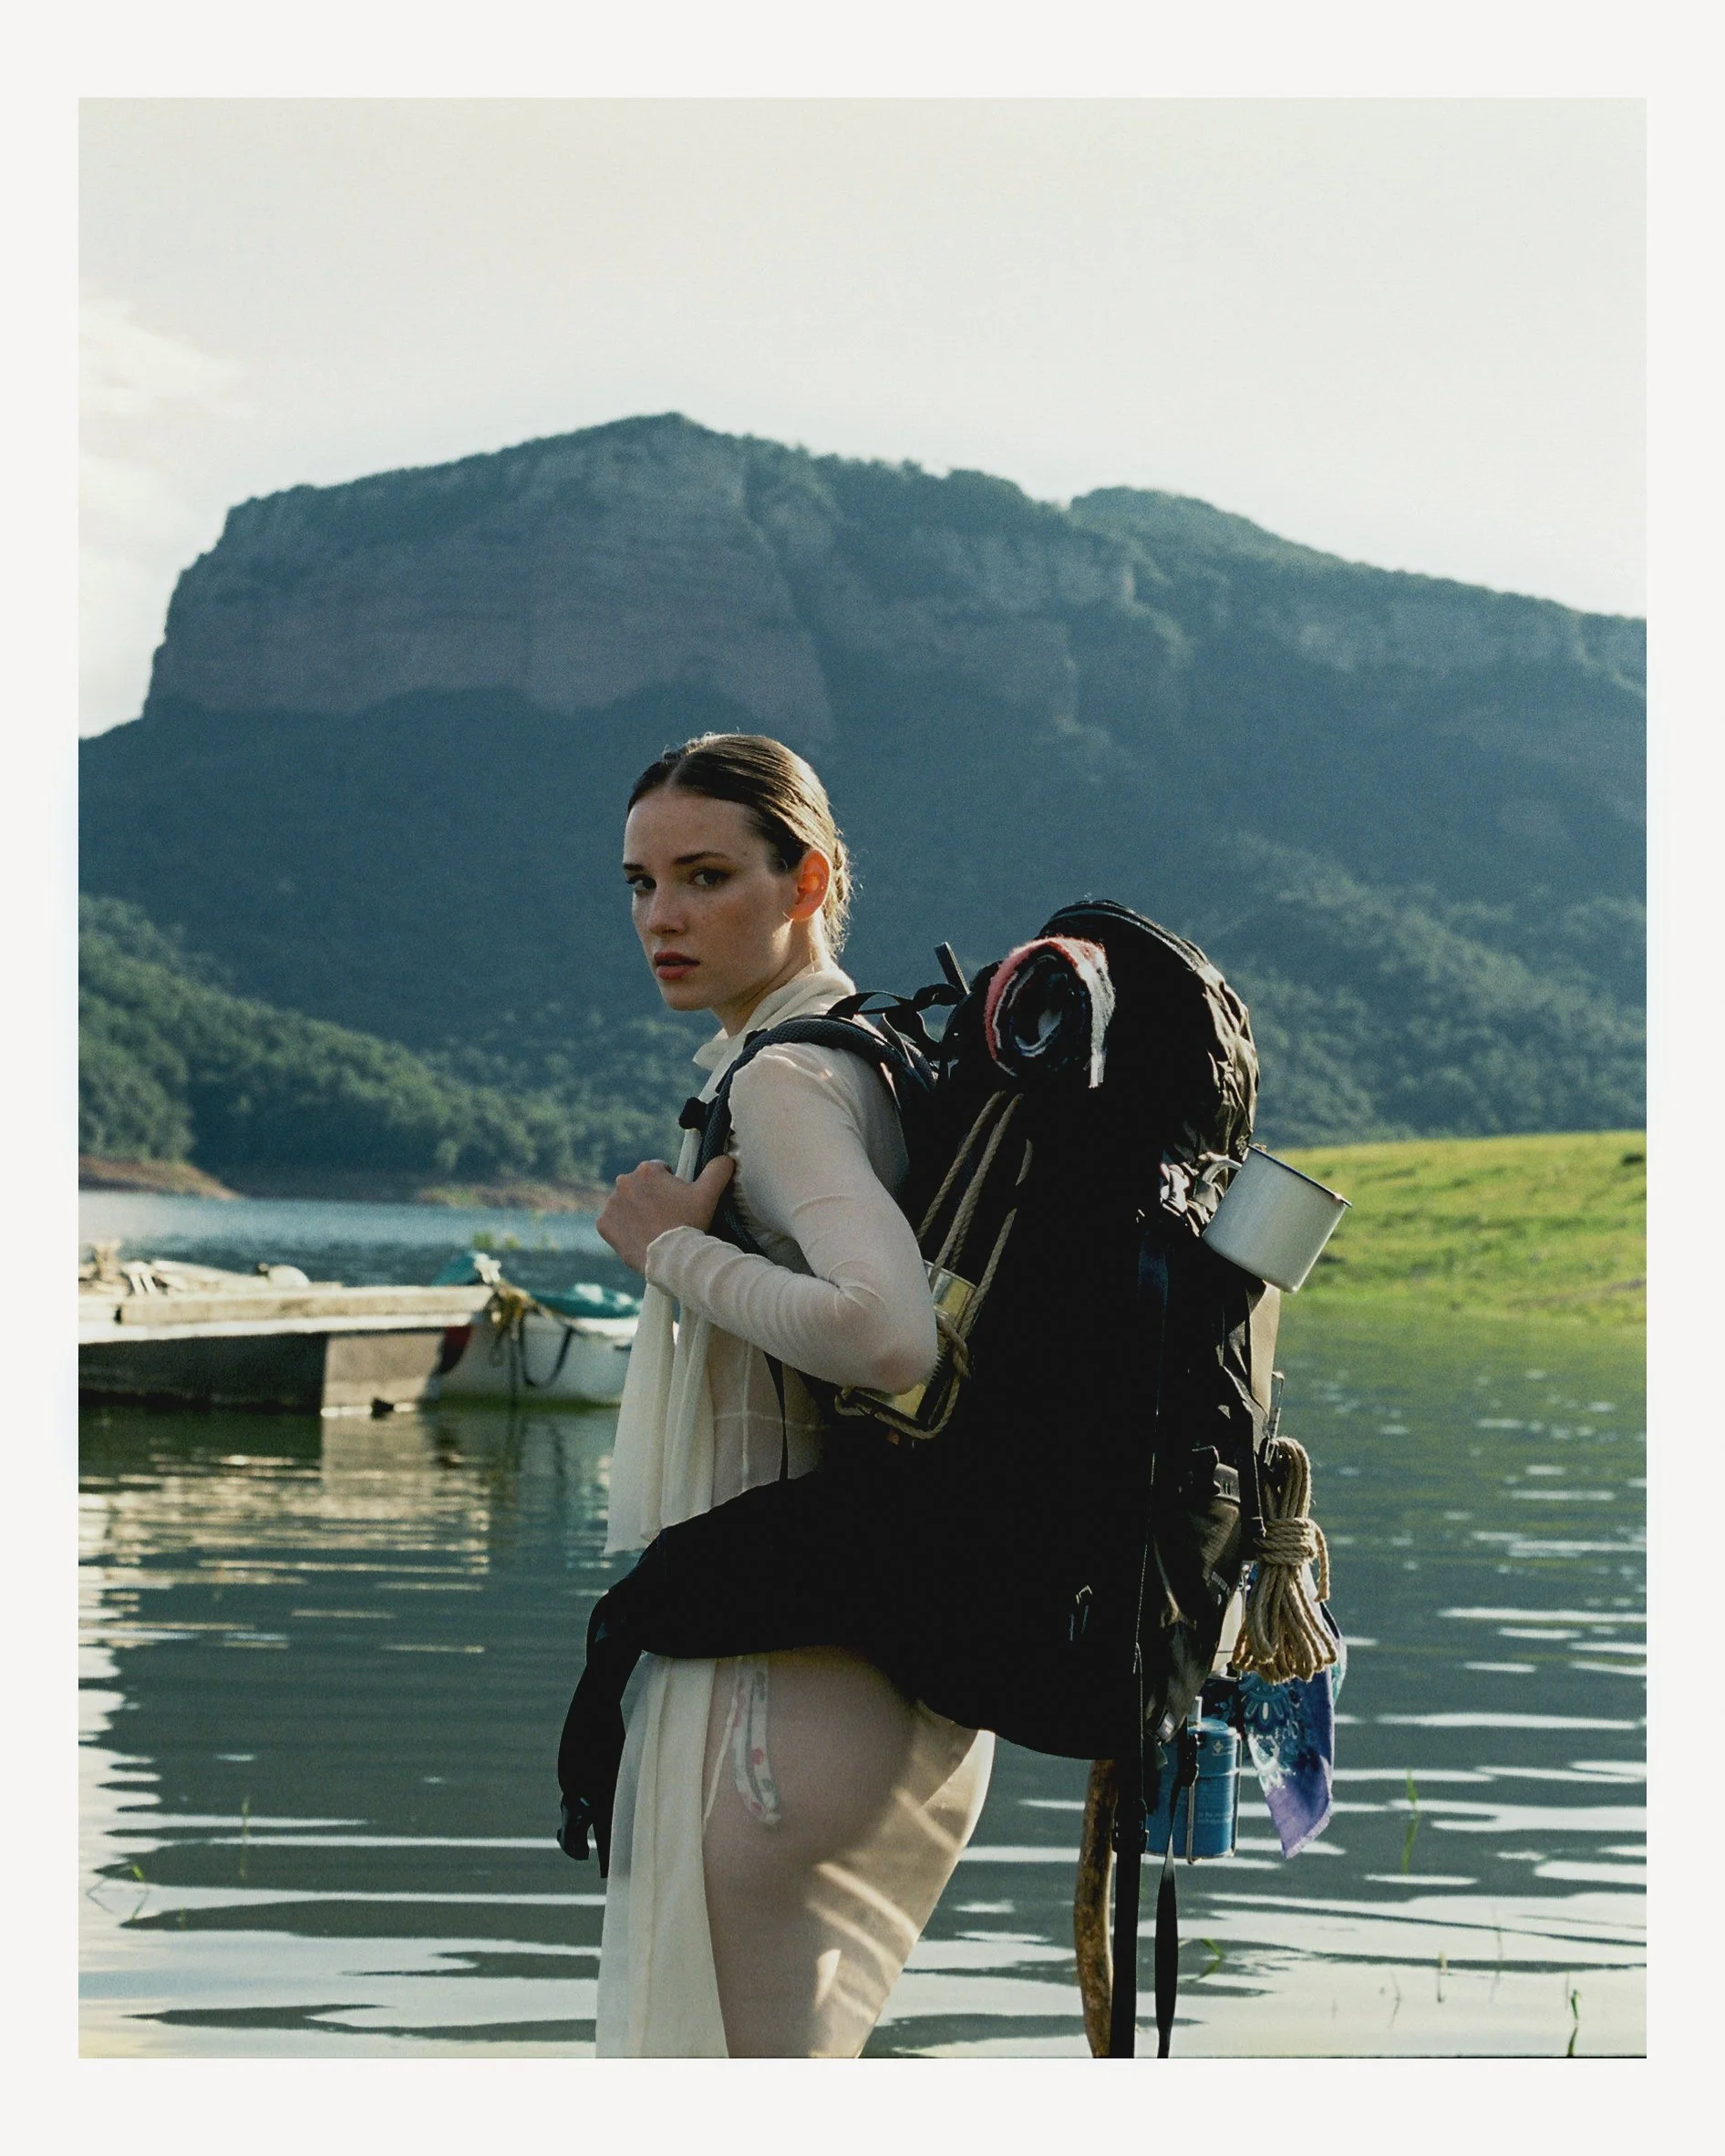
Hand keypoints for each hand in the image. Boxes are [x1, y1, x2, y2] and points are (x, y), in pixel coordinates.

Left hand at [596, 1155, 735, 1274]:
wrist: (671, 1259)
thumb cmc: (690, 1224)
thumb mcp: (709, 1194)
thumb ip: (718, 1169)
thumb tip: (727, 1158)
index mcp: (648, 1169)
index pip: (659, 1171)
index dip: (670, 1187)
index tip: (677, 1203)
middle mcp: (624, 1181)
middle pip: (640, 1186)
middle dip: (650, 1198)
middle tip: (667, 1217)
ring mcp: (611, 1204)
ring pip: (625, 1204)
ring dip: (635, 1212)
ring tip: (653, 1229)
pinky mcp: (603, 1224)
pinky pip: (611, 1223)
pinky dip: (621, 1229)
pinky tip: (638, 1237)